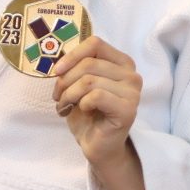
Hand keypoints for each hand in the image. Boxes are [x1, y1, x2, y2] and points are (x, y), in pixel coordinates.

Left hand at [50, 37, 142, 162]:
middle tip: (58, 97)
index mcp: (121, 62)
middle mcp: (131, 74)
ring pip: (89, 80)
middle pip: (89, 63)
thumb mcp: (78, 84)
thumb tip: (59, 62)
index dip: (72, 55)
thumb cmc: (88, 113)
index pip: (95, 44)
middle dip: (66, 80)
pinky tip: (83, 111)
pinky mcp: (128, 109)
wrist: (98, 145)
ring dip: (69, 95)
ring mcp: (132, 92)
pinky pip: (96, 96)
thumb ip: (76, 67)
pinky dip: (81, 104)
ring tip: (65, 106)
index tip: (57, 72)